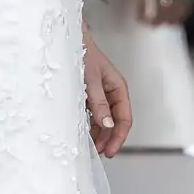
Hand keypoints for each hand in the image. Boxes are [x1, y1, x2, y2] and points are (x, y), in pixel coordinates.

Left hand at [84, 29, 132, 156]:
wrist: (68, 40)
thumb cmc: (82, 54)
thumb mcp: (91, 81)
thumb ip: (99, 104)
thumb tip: (107, 125)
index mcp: (118, 88)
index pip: (125, 118)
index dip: (119, 137)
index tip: (109, 152)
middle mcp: (111, 93)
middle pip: (115, 122)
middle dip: (108, 138)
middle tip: (97, 153)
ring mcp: (99, 95)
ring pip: (103, 120)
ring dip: (98, 134)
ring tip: (89, 146)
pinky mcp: (87, 96)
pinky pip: (92, 115)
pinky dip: (89, 125)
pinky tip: (82, 132)